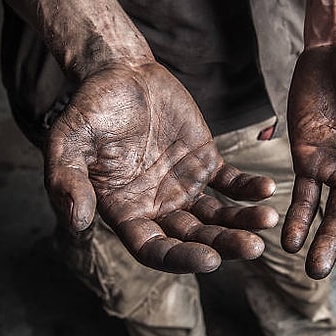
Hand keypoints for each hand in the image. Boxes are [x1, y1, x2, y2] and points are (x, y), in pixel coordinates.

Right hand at [46, 62, 277, 272]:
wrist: (120, 74)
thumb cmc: (90, 109)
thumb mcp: (67, 143)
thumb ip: (67, 181)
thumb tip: (77, 223)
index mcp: (126, 212)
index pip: (154, 249)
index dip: (181, 258)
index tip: (211, 261)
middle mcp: (158, 207)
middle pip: (194, 237)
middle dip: (224, 245)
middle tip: (253, 248)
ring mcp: (184, 187)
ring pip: (217, 215)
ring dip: (242, 221)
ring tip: (268, 221)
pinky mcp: (205, 163)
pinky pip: (230, 182)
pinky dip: (248, 187)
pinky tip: (266, 190)